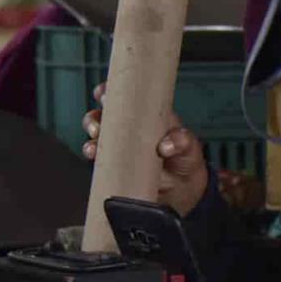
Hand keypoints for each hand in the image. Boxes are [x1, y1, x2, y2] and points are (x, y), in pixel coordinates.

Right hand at [82, 82, 208, 216]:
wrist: (182, 188)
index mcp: (145, 115)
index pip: (123, 98)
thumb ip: (182, 141)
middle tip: (98, 126)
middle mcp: (128, 128)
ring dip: (91, 140)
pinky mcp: (115, 165)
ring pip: (96, 138)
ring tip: (95, 147)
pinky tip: (95, 158)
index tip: (103, 95)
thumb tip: (166, 145)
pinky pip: (99, 159)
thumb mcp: (189, 146)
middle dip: (94, 119)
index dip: (109, 93)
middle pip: (102, 116)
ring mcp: (120, 147)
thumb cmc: (185, 159)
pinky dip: (94, 157)